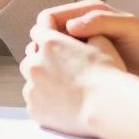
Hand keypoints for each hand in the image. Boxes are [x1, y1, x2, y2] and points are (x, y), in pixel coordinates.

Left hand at [21, 16, 124, 136]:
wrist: (107, 109)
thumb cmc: (108, 75)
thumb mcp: (102, 43)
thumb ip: (86, 31)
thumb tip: (78, 29)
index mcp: (50, 43)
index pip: (39, 29)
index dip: (48, 32)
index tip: (57, 38)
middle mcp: (35, 63)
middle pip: (31, 54)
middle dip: (43, 55)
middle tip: (61, 64)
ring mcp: (32, 87)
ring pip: (30, 77)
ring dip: (41, 77)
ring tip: (61, 84)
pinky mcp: (34, 108)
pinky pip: (33, 99)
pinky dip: (43, 98)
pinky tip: (61, 102)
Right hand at [37, 0, 138, 85]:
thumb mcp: (127, 26)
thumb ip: (99, 21)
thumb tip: (69, 26)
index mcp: (88, 15)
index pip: (50, 18)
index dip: (43, 29)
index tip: (44, 45)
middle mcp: (82, 33)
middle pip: (46, 38)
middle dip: (42, 50)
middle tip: (46, 66)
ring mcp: (85, 54)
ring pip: (53, 58)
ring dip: (50, 67)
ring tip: (56, 79)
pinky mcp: (89, 72)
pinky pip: (65, 75)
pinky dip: (61, 81)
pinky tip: (66, 90)